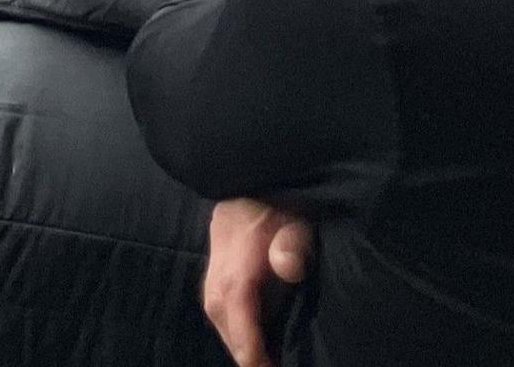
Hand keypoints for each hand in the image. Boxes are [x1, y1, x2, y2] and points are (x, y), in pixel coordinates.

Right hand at [202, 199, 310, 366]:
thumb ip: (292, 242)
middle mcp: (220, 266)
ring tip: (259, 355)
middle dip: (242, 347)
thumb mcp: (296, 216)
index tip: (266, 366)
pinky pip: (219, 298)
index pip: (238, 311)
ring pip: (217, 309)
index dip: (252, 346)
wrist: (257, 166)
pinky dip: (232, 320)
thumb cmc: (283, 196)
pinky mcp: (220, 258)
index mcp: (238, 259)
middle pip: (222, 316)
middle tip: (266, 366)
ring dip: (236, 335)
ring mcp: (216, 261)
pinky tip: (250, 330)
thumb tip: (289, 267)